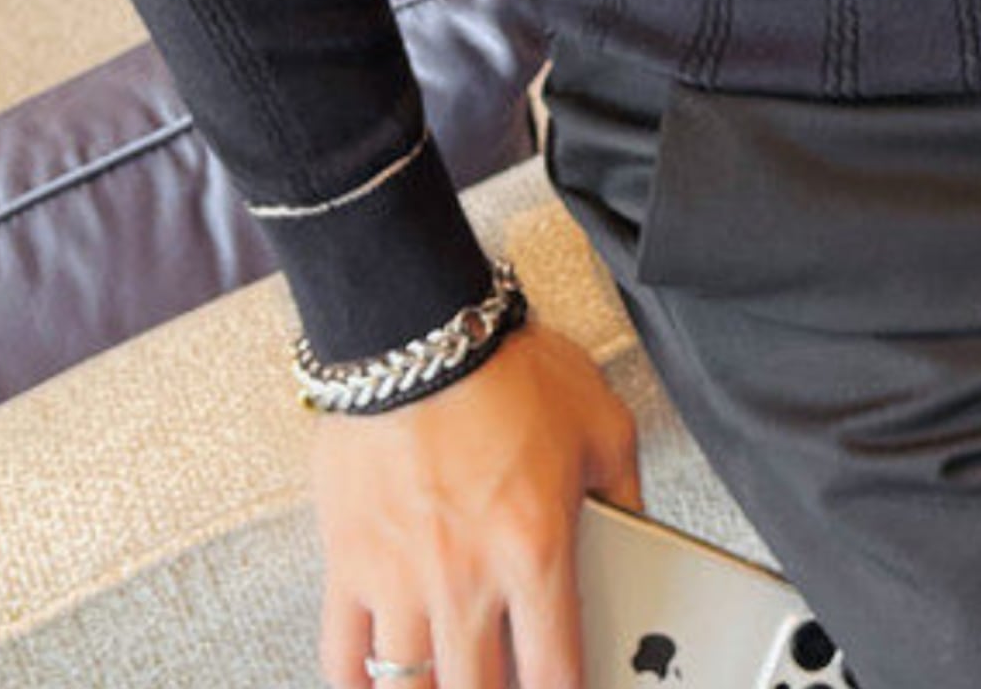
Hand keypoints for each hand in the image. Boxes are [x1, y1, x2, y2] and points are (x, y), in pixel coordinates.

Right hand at [311, 316, 643, 688]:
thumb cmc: (508, 366)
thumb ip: (624, 494)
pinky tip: (380, 687)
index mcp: (534, 551)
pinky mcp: (347, 562)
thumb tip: (636, 536)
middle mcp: (465, 579)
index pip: (556, 675)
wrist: (417, 328)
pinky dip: (360, 685)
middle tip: (506, 688)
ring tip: (451, 687)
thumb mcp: (603, 423)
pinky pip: (344, 657)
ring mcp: (400, 578)